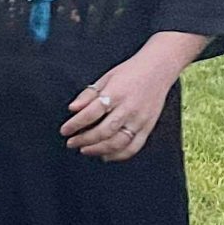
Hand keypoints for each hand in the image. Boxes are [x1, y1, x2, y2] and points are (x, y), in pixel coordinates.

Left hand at [61, 53, 179, 162]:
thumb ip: (89, 94)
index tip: (65, 131)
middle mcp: (128, 108)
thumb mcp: (106, 77)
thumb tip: (72, 109)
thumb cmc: (131, 72)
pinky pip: (133, 147)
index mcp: (116, 93)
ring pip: (117, 143)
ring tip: (85, 150)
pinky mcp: (148, 127)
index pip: (91, 113)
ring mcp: (140, 120)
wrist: (159, 69)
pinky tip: (105, 155)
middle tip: (71, 143)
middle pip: (103, 131)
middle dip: (84, 140)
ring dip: (98, 150)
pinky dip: (118, 155)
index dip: (75, 124)